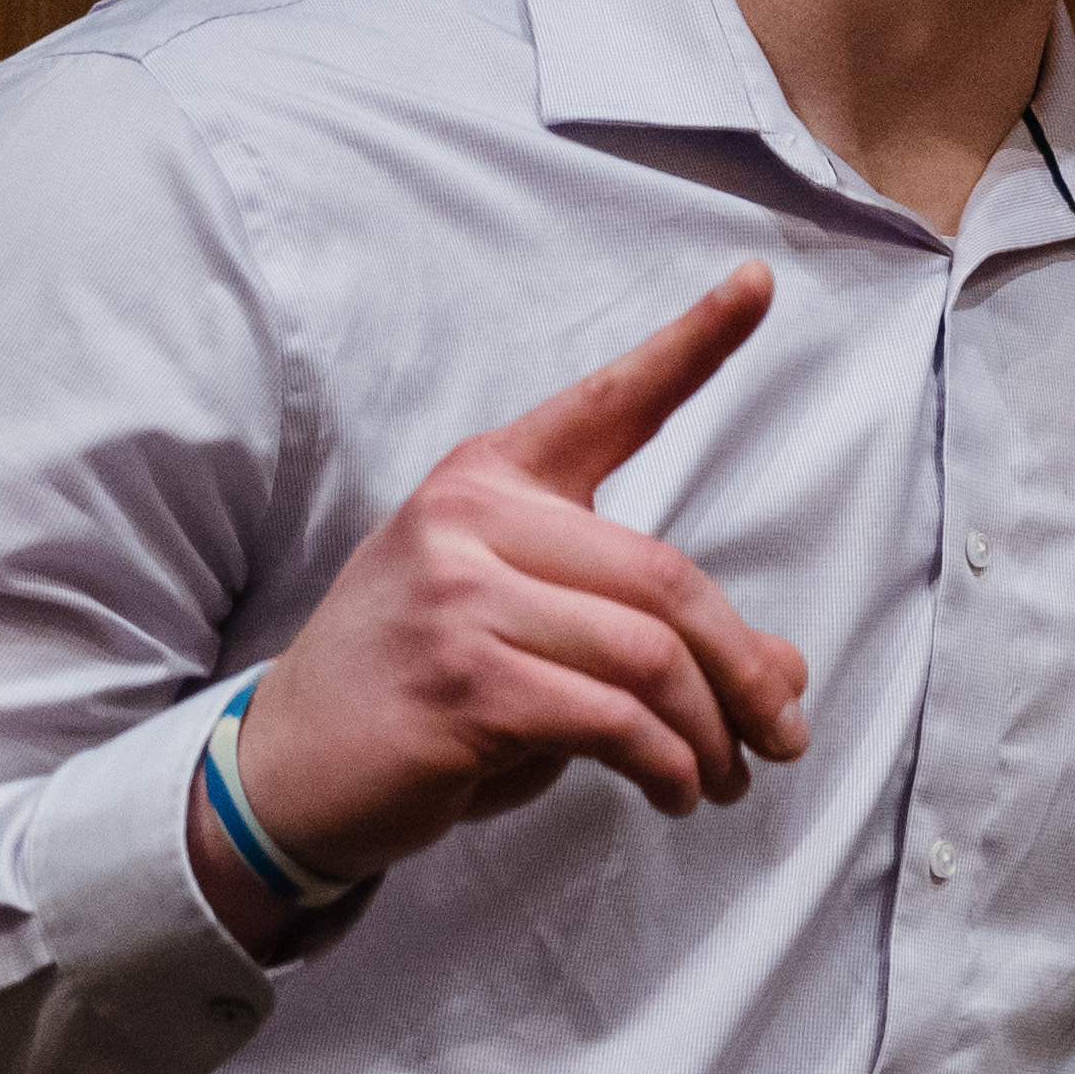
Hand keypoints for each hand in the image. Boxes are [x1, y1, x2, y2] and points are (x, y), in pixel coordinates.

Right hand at [194, 258, 817, 934]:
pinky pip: (612, 719)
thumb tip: (786, 673)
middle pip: (665, 578)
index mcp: (488, 478)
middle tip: (782, 737)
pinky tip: (671, 791)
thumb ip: (647, 634)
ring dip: (710, 733)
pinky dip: (665, 764)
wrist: (288, 770)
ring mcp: (458, 596)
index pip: (607, 404)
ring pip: (649, 656)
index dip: (693, 345)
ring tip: (722, 781)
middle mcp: (470, 517)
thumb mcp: (537, 642)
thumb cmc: (422, 695)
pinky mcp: (462, 681)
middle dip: (743, 670)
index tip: (759, 282)